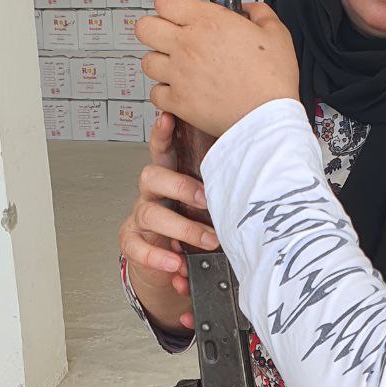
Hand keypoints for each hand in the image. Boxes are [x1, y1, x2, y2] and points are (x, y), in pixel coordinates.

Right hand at [119, 111, 218, 329]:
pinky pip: (138, 246)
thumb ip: (219, 198)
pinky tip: (175, 264)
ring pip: (150, 213)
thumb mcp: (207, 212)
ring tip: (206, 241)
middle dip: (179, 186)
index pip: (163, 152)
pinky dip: (158, 256)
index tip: (168, 118)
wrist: (172, 268)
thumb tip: (252, 188)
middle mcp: (152, 195)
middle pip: (151, 176)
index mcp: (169, 180)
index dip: (162, 135)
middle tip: (205, 199)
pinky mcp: (133, 242)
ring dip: (182, 228)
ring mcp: (140, 219)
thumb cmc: (193, 233)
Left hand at [135, 0, 299, 138]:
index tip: (177, 12)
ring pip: (147, 61)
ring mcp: (179, 74)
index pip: (165, 0)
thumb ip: (259, 13)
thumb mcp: (276, 33)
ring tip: (175, 67)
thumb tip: (249, 9)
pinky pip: (155, 93)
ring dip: (159, 62)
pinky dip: (164, 93)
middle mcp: (188, 45)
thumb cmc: (272, 81)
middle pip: (145, 27)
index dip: (170, 4)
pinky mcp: (178, 101)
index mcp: (208, 22)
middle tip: (169, 37)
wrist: (267, 118)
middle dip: (155, 30)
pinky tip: (178, 90)